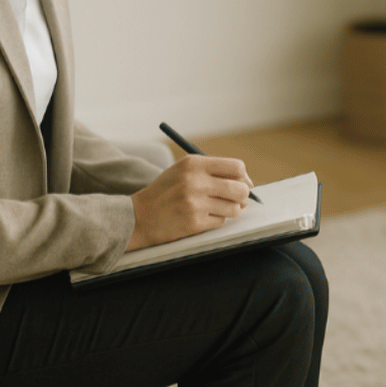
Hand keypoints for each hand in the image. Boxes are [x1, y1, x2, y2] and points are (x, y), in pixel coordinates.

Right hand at [127, 155, 254, 250]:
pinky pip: (220, 221)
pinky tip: (202, 216)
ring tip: (217, 208)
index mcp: (193, 164)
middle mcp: (195, 182)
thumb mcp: (184, 170)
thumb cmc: (166, 192)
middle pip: (240, 189)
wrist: (139, 217)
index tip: (243, 183)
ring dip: (231, 209)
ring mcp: (195, 203)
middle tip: (237, 199)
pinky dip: (216, 220)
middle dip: (243, 196)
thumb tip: (247, 182)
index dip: (244, 177)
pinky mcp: (194, 223)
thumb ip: (212, 171)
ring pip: (234, 208)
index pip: (236, 167)